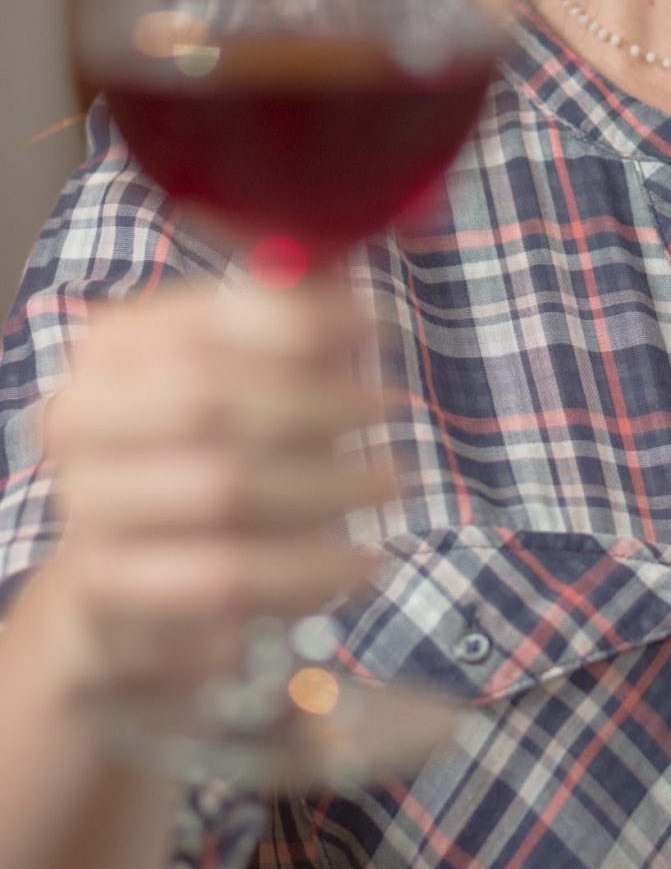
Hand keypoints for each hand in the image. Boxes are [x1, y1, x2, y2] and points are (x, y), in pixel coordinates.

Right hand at [38, 280, 395, 711]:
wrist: (127, 581)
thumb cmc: (206, 458)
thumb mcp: (250, 382)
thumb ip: (294, 327)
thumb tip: (357, 282)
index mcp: (111, 348)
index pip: (209, 319)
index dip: (302, 318)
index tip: (379, 321)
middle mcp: (80, 417)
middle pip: (211, 399)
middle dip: (318, 402)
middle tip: (391, 407)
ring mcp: (85, 504)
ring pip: (223, 488)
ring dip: (326, 486)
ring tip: (391, 484)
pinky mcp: (110, 586)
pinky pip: (225, 576)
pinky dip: (305, 568)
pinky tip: (359, 561)